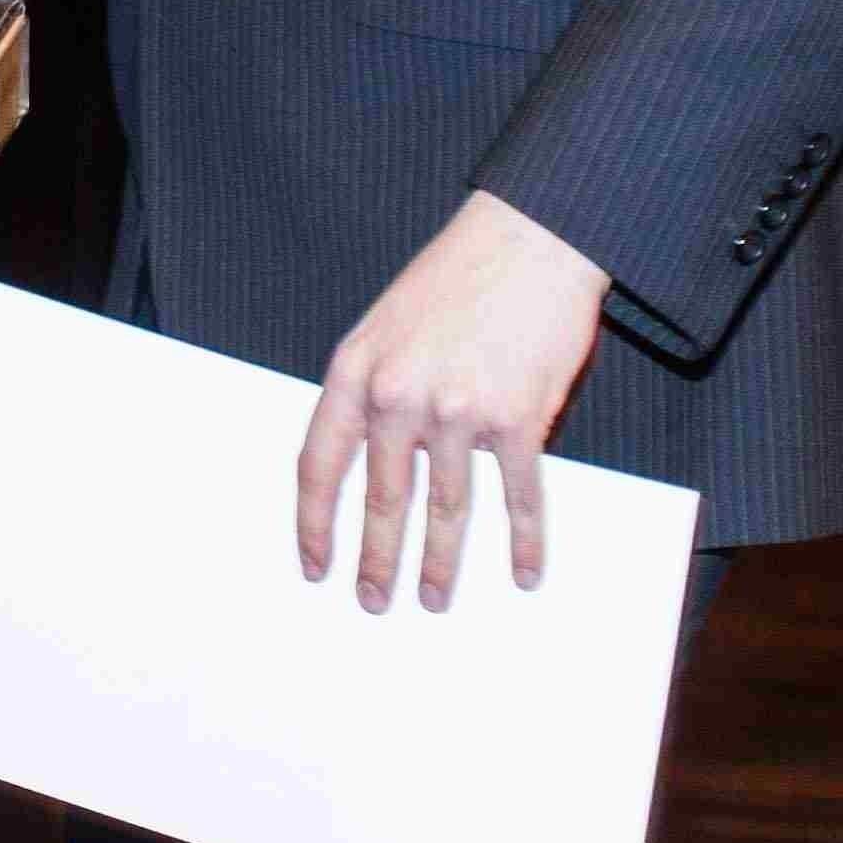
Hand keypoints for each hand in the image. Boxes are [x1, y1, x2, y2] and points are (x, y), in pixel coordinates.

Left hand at [294, 189, 612, 611]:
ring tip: (434, 600)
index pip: (320, 463)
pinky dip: (522, 540)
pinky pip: (517, 496)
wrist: (528, 240)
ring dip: (440, 563)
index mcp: (355, 371)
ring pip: (445, 508)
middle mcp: (399, 395)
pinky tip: (521, 571)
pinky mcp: (518, 418)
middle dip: (375, 560)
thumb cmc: (455, 279)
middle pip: (380, 498)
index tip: (315, 565)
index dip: (315, 522)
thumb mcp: (385, 324)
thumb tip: (368, 459)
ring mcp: (458, 409)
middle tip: (371, 602)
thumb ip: (372, 387)